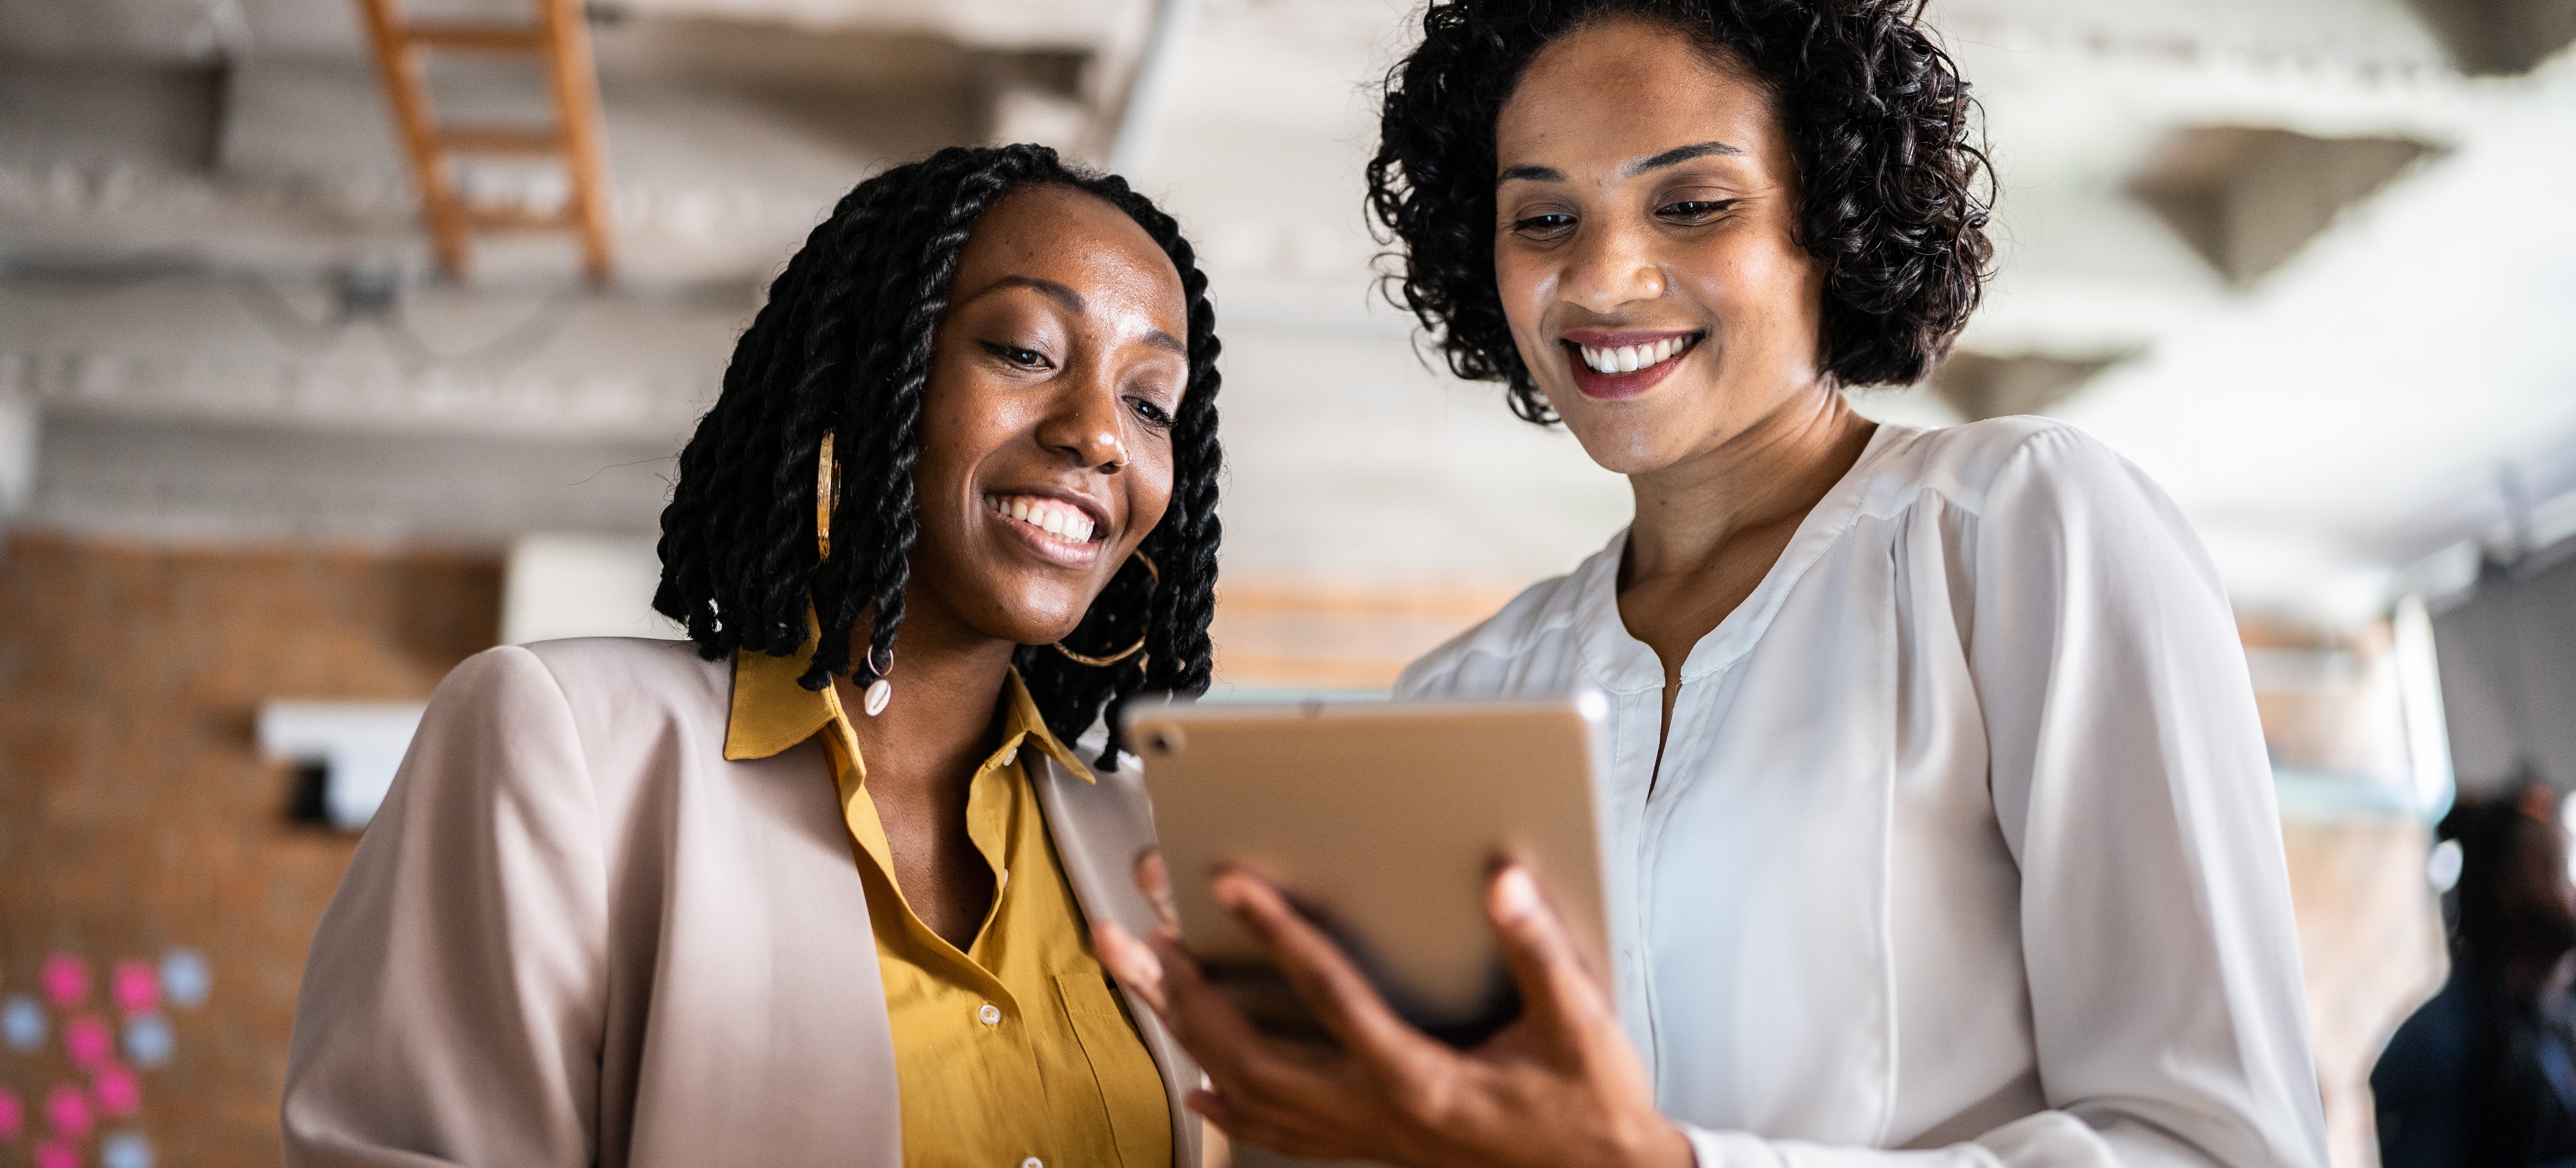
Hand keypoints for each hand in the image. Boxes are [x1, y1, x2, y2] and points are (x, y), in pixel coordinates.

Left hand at [1094, 862, 1690, 1167]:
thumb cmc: (1591, 1114)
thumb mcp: (1581, 1030)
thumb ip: (1540, 953)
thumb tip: (1502, 884)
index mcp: (1420, 1079)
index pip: (1329, 995)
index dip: (1277, 933)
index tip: (1230, 883)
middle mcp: (1375, 1114)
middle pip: (1248, 1054)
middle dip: (1181, 991)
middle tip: (1132, 935)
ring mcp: (1364, 1138)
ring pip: (1246, 1092)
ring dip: (1185, 1032)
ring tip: (1139, 978)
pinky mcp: (1368, 1150)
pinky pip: (1276, 1132)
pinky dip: (1227, 1104)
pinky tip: (1200, 1086)